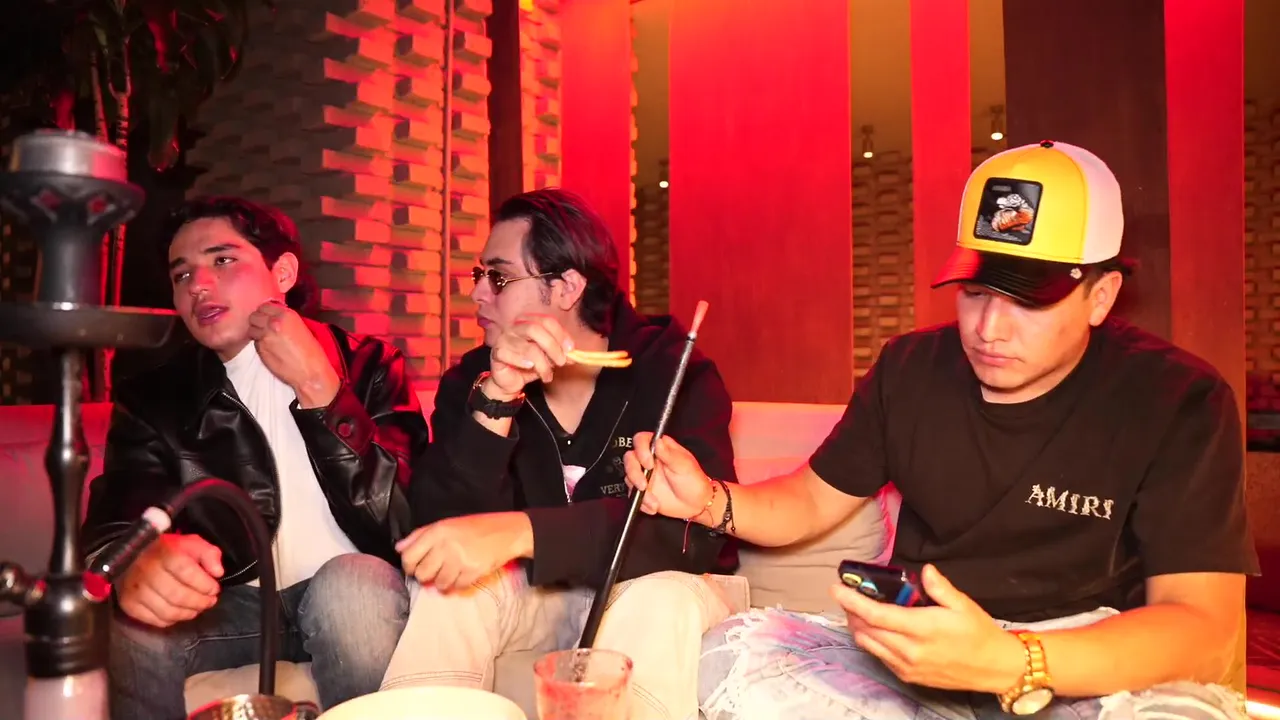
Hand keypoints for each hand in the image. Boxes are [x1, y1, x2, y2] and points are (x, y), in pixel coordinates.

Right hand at [117, 534, 223, 627]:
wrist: (135, 555)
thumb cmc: (169, 550)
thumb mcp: (192, 544)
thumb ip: (209, 554)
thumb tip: (218, 573)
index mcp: (165, 553)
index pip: (188, 573)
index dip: (205, 584)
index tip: (215, 588)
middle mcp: (147, 572)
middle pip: (178, 596)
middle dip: (200, 602)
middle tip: (210, 601)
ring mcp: (136, 590)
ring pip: (168, 611)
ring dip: (188, 613)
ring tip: (198, 608)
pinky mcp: (129, 604)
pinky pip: (155, 620)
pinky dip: (172, 620)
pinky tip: (180, 613)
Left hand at [247, 301, 339, 407]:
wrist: (310, 372)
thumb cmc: (312, 352)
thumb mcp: (303, 327)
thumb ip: (287, 319)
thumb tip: (276, 316)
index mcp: (286, 315)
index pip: (265, 305)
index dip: (266, 311)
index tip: (268, 315)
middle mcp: (273, 323)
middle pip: (254, 316)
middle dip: (258, 320)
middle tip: (265, 326)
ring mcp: (265, 337)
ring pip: (251, 329)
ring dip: (256, 332)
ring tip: (266, 338)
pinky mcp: (260, 350)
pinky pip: (255, 342)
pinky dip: (259, 343)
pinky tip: (269, 348)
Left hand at [396, 512, 532, 591]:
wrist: (506, 532)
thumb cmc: (475, 527)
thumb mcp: (446, 524)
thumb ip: (420, 535)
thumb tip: (399, 548)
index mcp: (437, 531)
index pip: (408, 556)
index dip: (409, 566)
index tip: (415, 567)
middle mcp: (445, 545)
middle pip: (422, 573)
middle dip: (426, 575)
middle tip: (436, 570)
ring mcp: (459, 560)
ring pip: (438, 583)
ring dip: (443, 581)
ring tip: (452, 572)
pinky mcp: (472, 572)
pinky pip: (456, 587)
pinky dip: (458, 584)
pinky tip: (463, 574)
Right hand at [486, 314, 573, 398]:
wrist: (510, 380)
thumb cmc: (530, 365)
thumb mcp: (549, 358)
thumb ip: (561, 353)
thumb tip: (575, 354)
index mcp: (529, 322)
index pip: (547, 321)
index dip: (561, 334)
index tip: (571, 349)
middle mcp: (515, 326)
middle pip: (536, 329)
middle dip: (552, 347)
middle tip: (561, 362)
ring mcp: (504, 338)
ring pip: (528, 347)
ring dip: (542, 364)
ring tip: (547, 375)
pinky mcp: (497, 352)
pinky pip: (512, 355)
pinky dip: (525, 363)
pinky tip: (530, 368)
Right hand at [623, 433, 713, 520]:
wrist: (696, 505)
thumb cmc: (694, 482)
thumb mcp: (684, 466)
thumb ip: (669, 454)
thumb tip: (657, 441)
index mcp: (660, 448)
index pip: (641, 440)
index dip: (641, 450)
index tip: (649, 463)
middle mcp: (649, 460)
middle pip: (629, 458)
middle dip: (634, 473)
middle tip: (644, 485)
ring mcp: (644, 475)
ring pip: (629, 477)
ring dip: (639, 491)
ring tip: (654, 500)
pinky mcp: (642, 490)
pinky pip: (633, 495)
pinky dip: (642, 502)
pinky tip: (655, 505)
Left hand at [831, 564, 1024, 692]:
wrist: (995, 669)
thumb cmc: (979, 633)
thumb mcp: (963, 605)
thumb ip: (940, 587)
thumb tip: (924, 570)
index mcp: (921, 628)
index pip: (876, 614)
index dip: (852, 601)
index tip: (836, 589)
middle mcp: (909, 650)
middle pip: (866, 630)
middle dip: (851, 612)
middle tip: (846, 596)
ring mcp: (907, 666)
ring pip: (869, 645)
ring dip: (858, 627)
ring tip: (857, 611)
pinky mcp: (909, 676)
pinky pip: (880, 657)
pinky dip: (871, 641)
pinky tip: (876, 630)